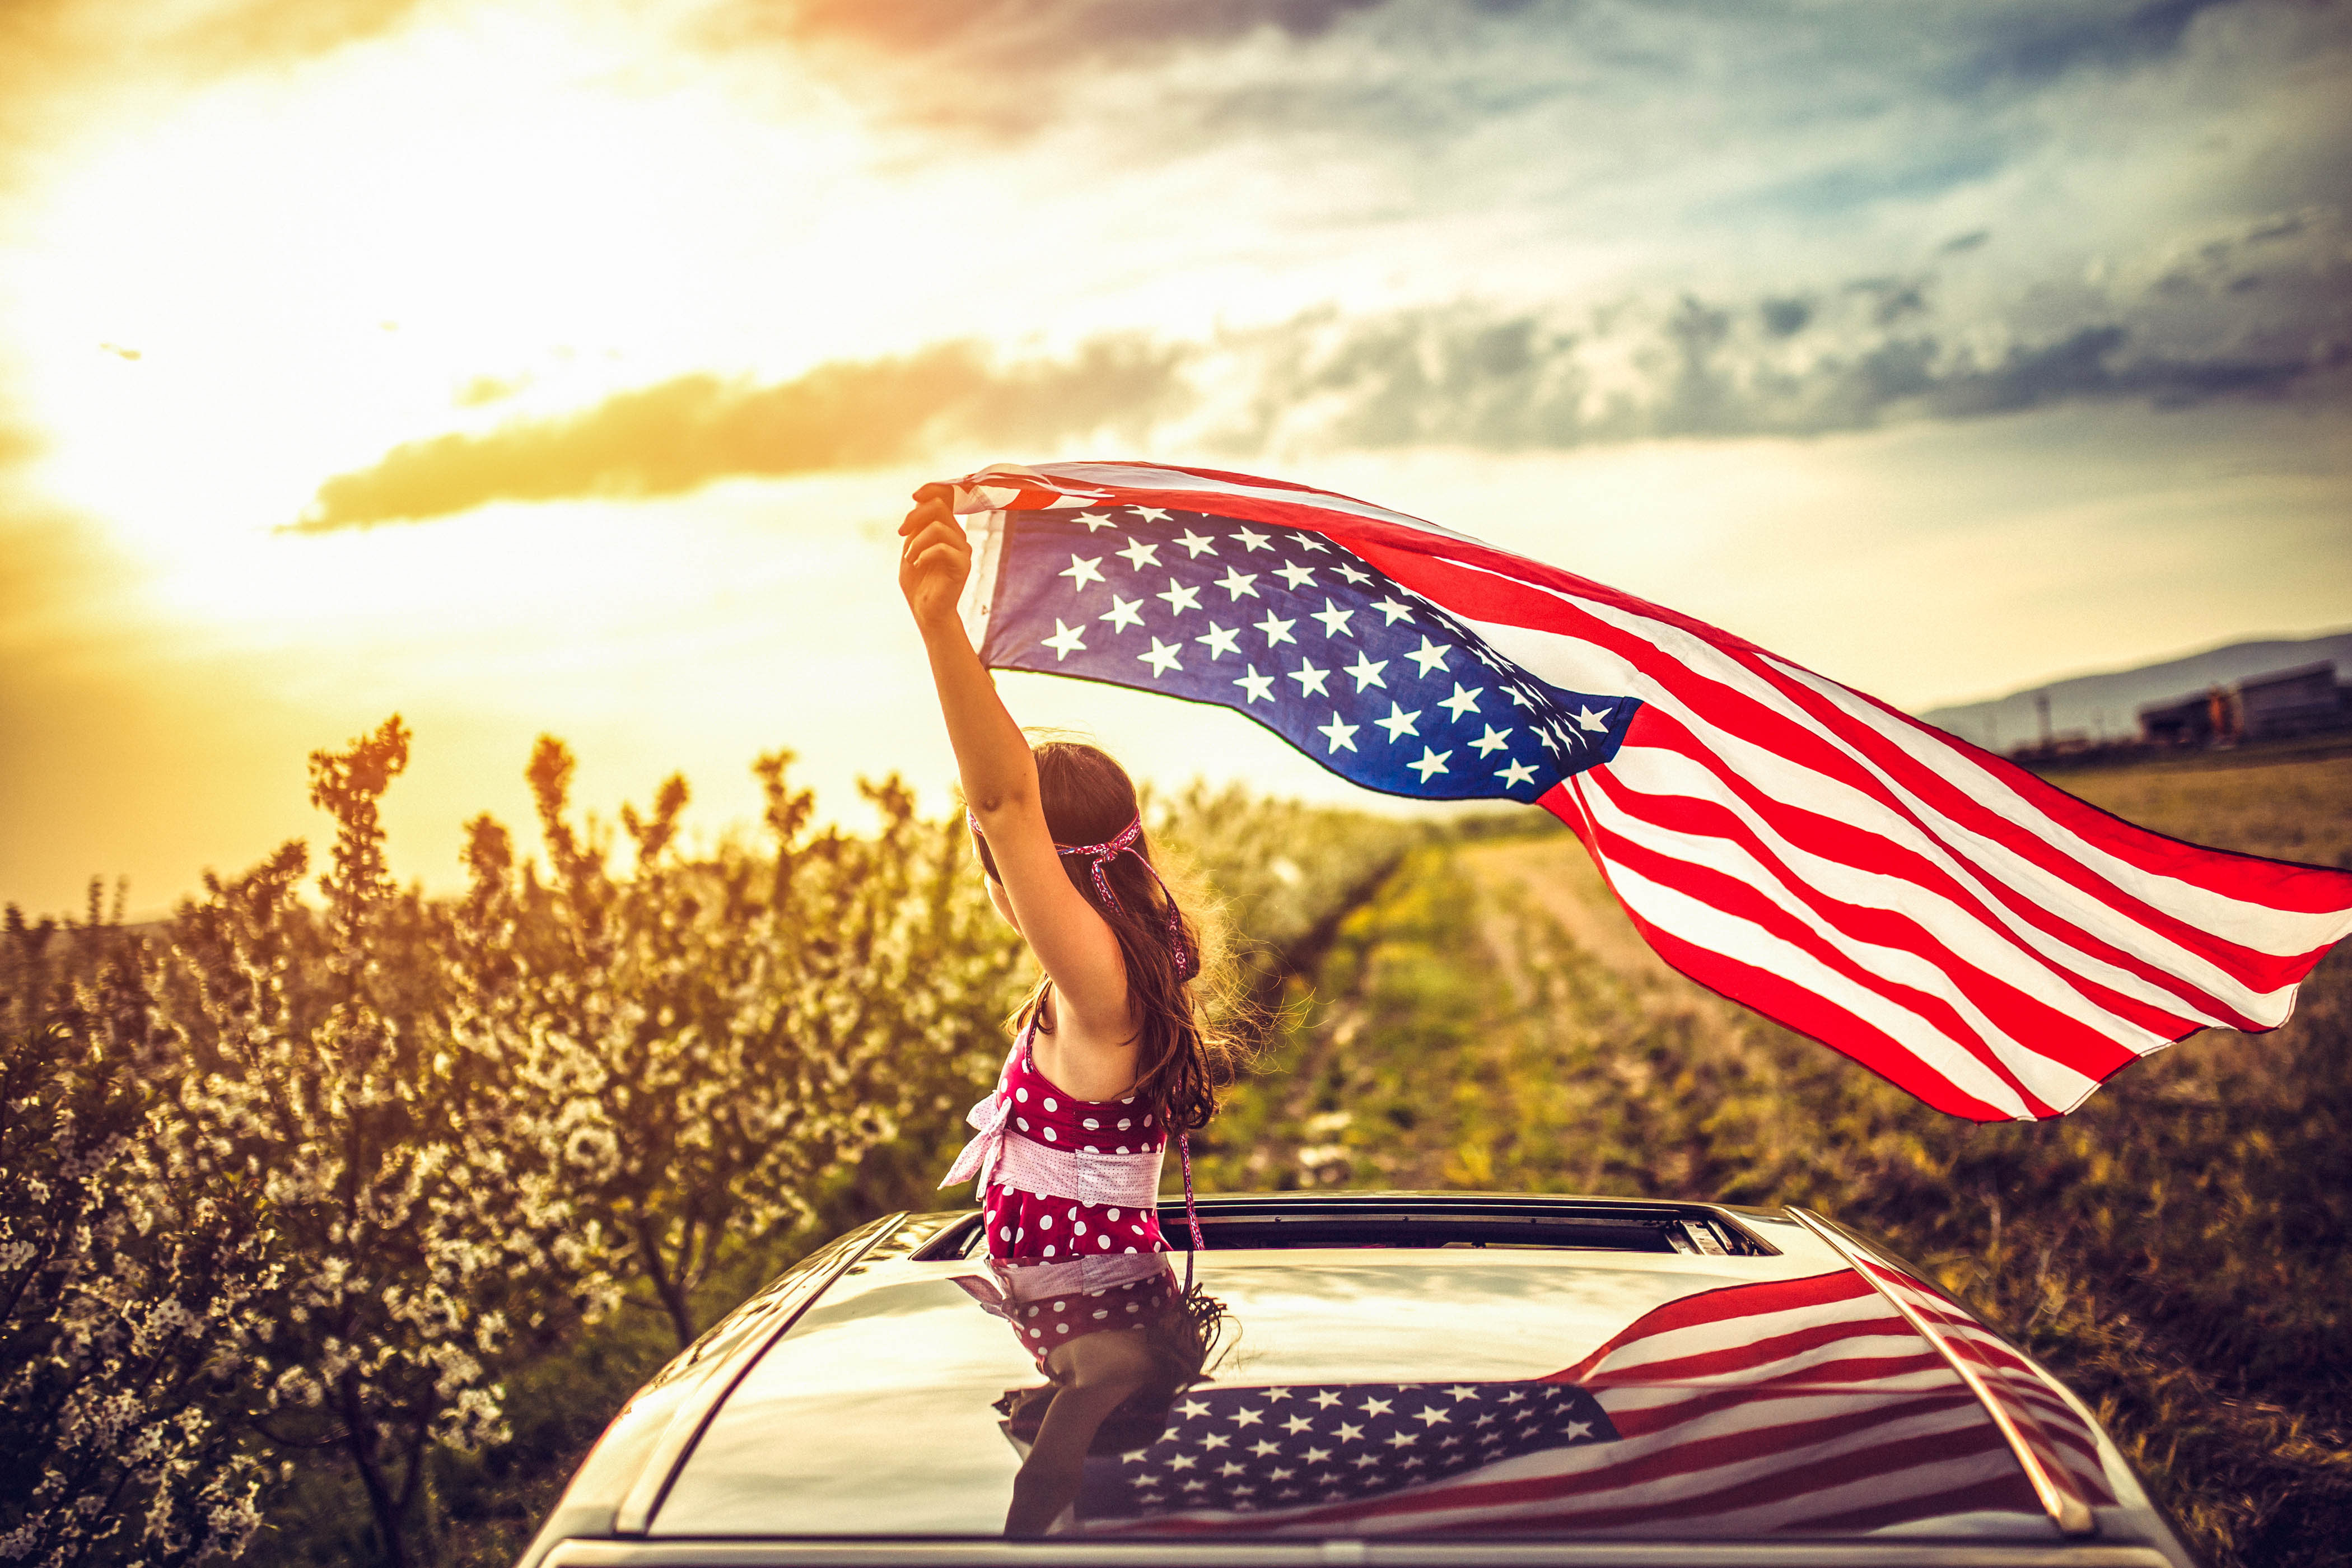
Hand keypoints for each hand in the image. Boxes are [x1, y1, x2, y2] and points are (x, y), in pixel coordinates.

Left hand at [897, 483, 969, 630]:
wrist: (926, 611)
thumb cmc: (918, 582)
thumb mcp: (910, 548)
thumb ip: (915, 528)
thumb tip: (918, 504)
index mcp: (945, 530)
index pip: (945, 499)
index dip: (932, 489)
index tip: (914, 495)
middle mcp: (957, 536)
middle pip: (939, 507)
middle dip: (914, 517)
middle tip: (901, 534)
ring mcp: (962, 550)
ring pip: (939, 527)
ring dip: (916, 542)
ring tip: (909, 558)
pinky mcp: (962, 565)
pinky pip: (943, 548)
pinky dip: (924, 554)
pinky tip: (917, 564)